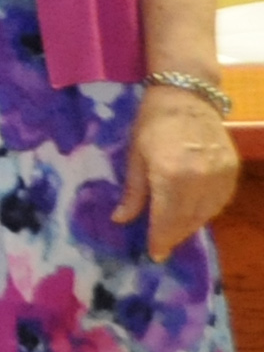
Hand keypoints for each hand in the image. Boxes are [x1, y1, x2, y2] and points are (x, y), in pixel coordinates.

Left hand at [113, 83, 243, 260]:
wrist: (187, 96)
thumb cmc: (152, 123)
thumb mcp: (135, 156)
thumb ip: (133, 192)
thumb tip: (120, 220)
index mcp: (171, 175)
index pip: (166, 219)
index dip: (160, 239)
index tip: (154, 254)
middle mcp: (199, 179)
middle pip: (187, 220)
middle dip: (173, 236)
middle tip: (162, 246)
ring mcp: (220, 176)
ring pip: (206, 214)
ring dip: (189, 226)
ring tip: (174, 232)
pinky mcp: (232, 171)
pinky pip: (219, 202)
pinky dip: (206, 211)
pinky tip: (193, 213)